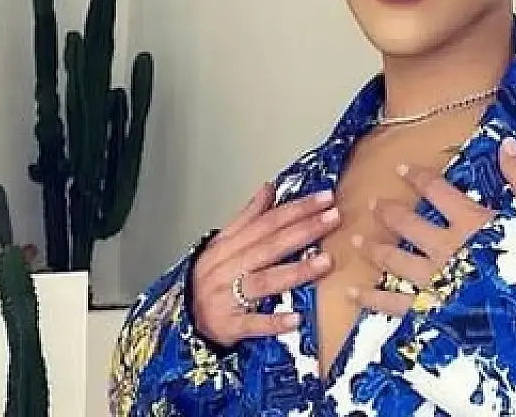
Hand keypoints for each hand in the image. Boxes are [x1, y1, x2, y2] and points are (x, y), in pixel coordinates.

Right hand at [190, 181, 340, 347]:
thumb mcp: (223, 246)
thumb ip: (248, 217)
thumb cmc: (211, 282)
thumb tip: (269, 188)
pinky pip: (253, 323)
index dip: (296, 209)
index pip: (266, 222)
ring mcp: (225, 298)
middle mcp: (225, 269)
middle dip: (303, 231)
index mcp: (226, 247)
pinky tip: (297, 318)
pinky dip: (274, 322)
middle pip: (269, 246)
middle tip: (333, 218)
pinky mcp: (228, 326)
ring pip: (264, 281)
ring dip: (296, 271)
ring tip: (325, 262)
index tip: (325, 198)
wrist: (183, 322)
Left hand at [350, 137, 515, 315]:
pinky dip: (370, 299)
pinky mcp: (429, 312)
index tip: (404, 169)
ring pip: (394, 261)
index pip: (438, 191)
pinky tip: (352, 292)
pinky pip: (393, 304)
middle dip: (389, 212)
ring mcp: (435, 282)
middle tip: (375, 204)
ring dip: (374, 248)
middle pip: (408, 224)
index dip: (419, 177)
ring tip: (355, 240)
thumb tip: (507, 144)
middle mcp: (448, 248)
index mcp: (472, 222)